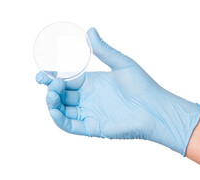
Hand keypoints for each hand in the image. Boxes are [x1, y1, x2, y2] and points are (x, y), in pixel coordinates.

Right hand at [36, 27, 199, 155]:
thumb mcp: (122, 64)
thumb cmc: (143, 86)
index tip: (43, 73)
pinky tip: (55, 110)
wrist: (155, 109)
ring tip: (52, 93)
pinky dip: (59, 120)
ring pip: (63, 110)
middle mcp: (89, 98)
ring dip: (52, 103)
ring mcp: (90, 113)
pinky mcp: (93, 127)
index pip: (67, 80)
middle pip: (62, 94)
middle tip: (50, 83)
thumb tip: (90, 31)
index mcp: (93, 83)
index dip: (53, 77)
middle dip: (51, 88)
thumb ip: (104, 50)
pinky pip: (71, 126)